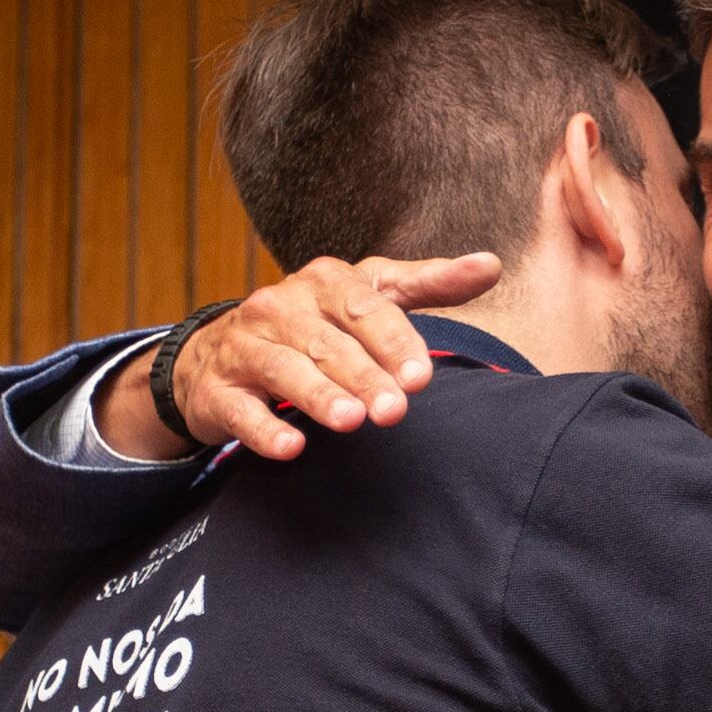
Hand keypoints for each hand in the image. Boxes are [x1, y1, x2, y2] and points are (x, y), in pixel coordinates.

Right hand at [94, 252, 500, 460]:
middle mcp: (281, 306)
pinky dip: (264, 429)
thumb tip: (492, 264)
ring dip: (319, 396)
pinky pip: (241, 409)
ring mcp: (246, 346)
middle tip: (395, 411)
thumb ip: (428, 283)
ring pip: (285, 370)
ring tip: (351, 421)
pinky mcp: (219, 390)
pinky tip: (291, 447)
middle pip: (329, 343)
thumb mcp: (369, 294)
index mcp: (325, 282)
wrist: (219, 353)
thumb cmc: (314, 323)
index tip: (421, 378)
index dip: (394, 343)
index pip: (366, 308)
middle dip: (364, 377)